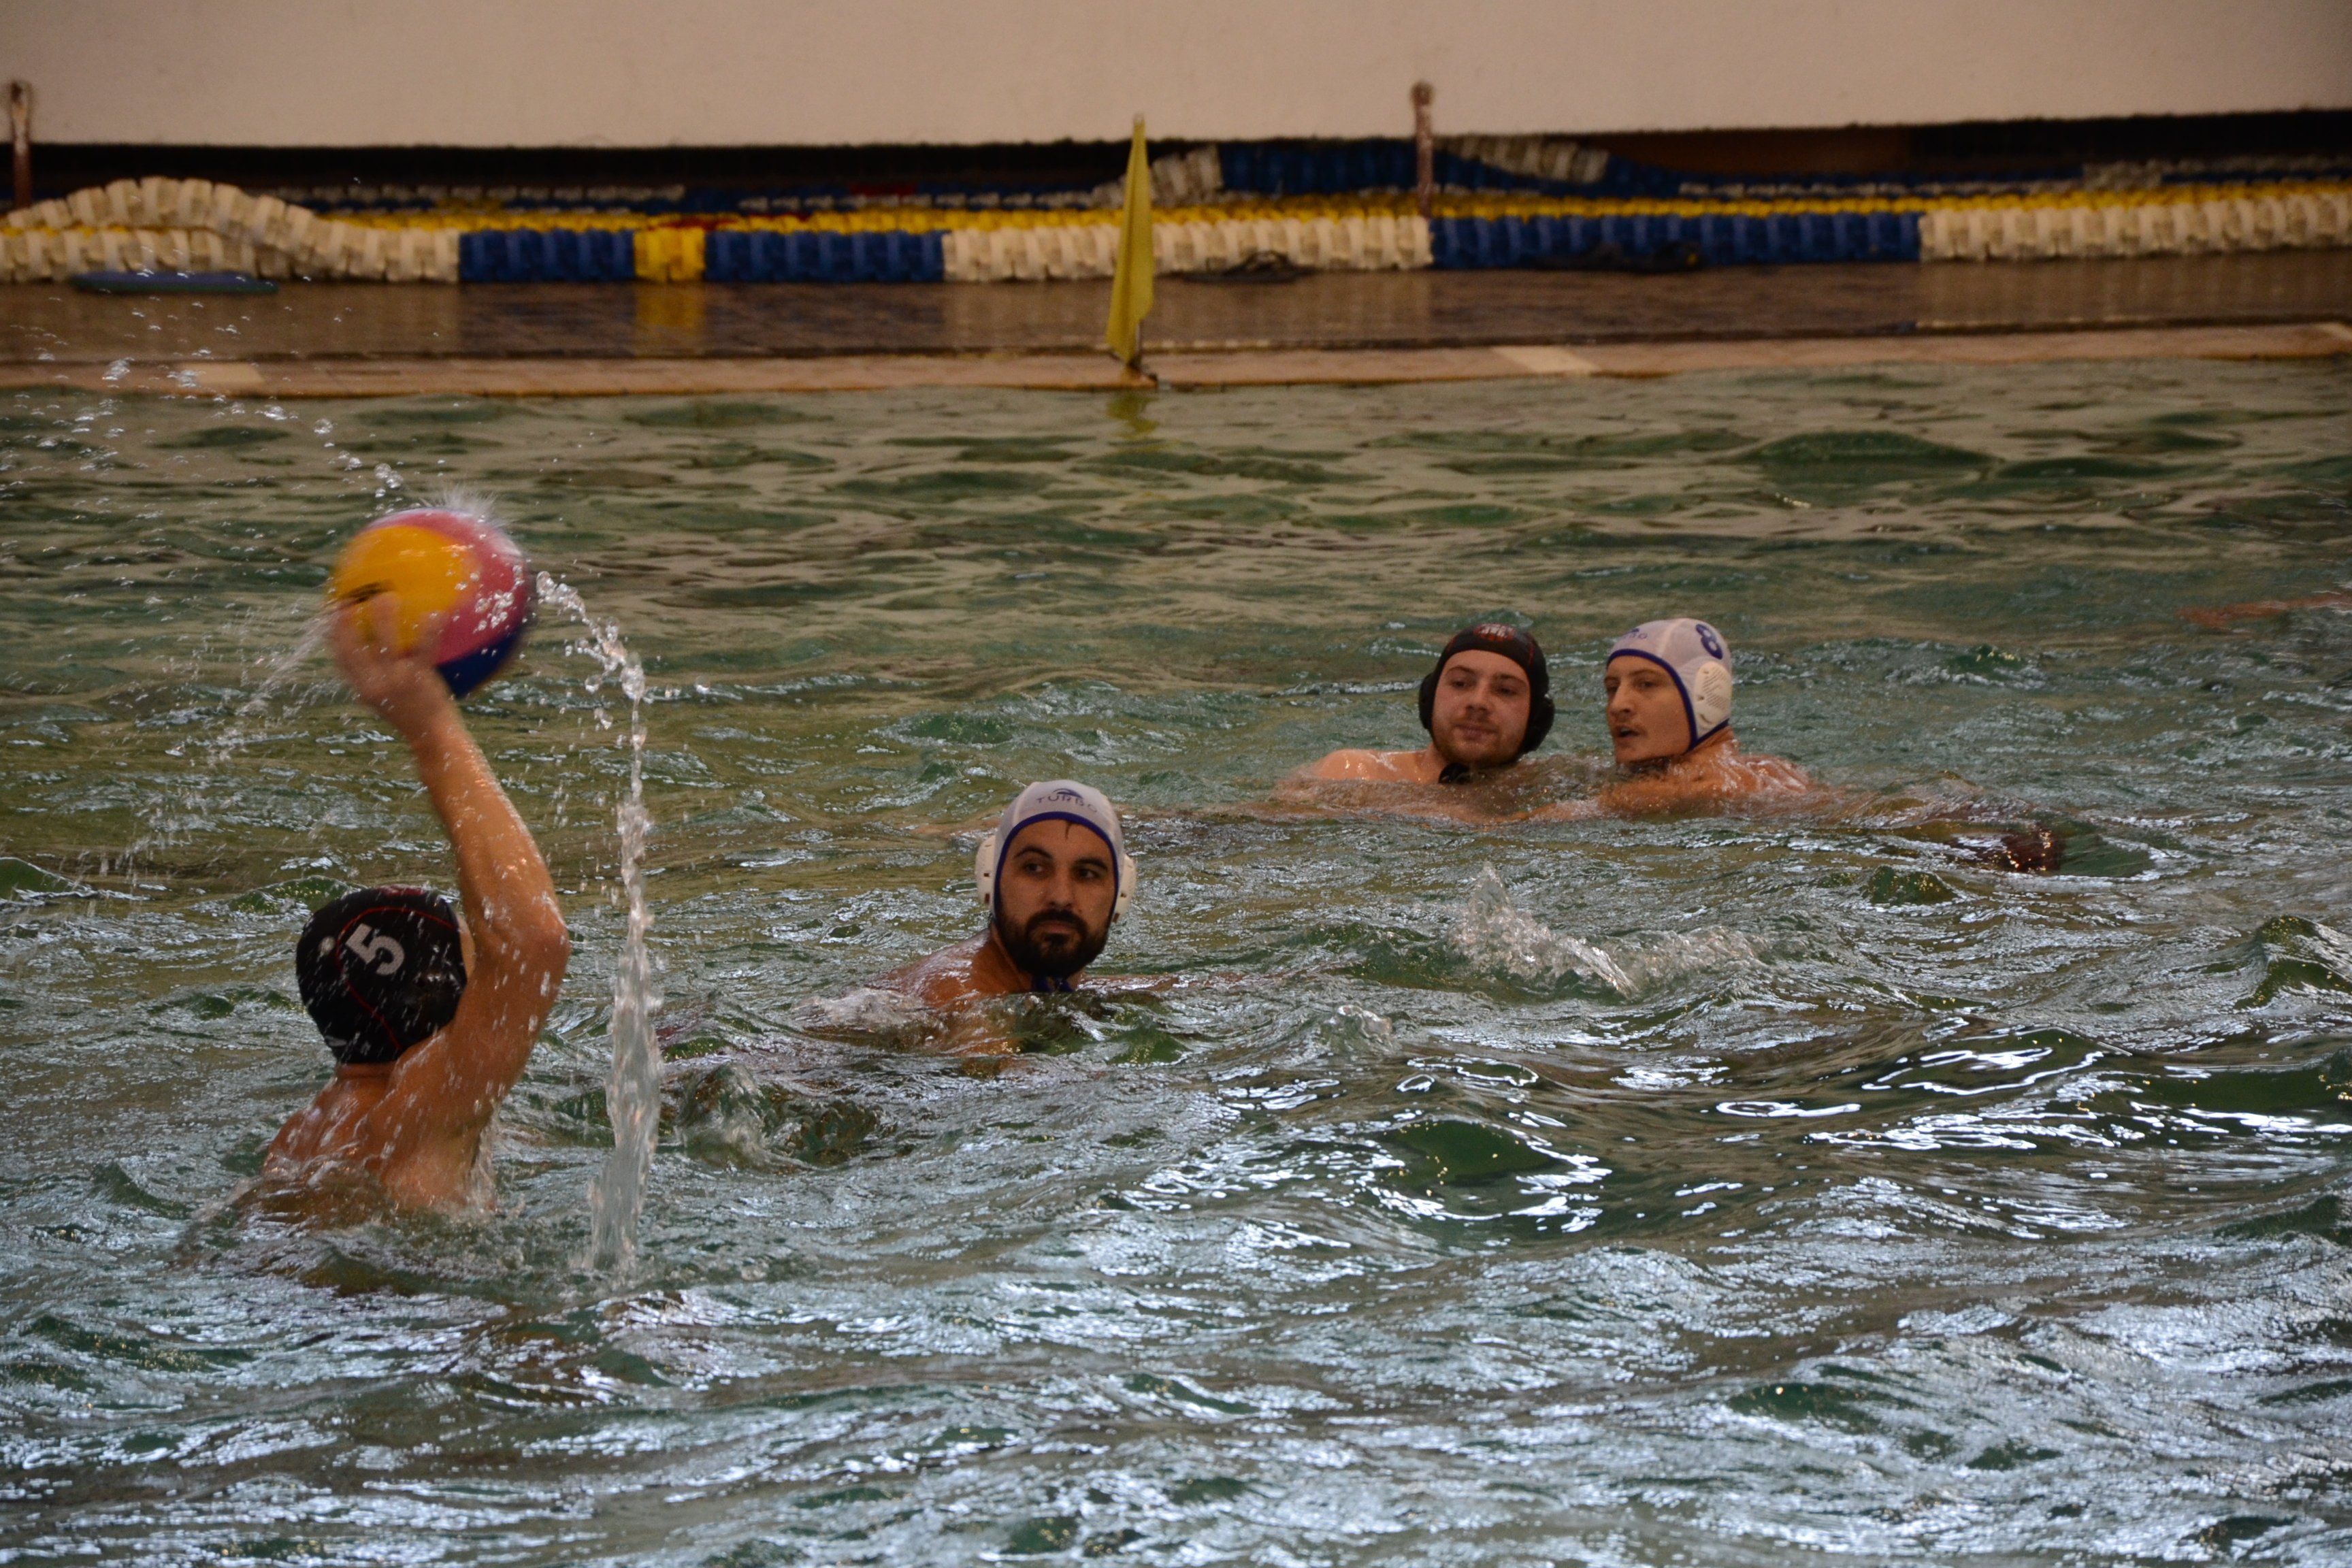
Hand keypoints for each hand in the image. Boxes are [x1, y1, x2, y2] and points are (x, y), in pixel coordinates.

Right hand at [331, 591, 455, 737]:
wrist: (432, 738)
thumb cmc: (412, 714)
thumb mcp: (386, 698)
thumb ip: (377, 677)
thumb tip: (379, 650)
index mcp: (362, 688)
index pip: (339, 659)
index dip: (331, 635)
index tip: (330, 613)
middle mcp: (372, 684)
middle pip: (350, 648)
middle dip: (344, 623)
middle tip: (348, 599)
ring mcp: (394, 680)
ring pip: (383, 643)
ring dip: (383, 618)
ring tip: (386, 597)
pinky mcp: (418, 678)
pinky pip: (423, 648)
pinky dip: (429, 630)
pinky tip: (434, 615)